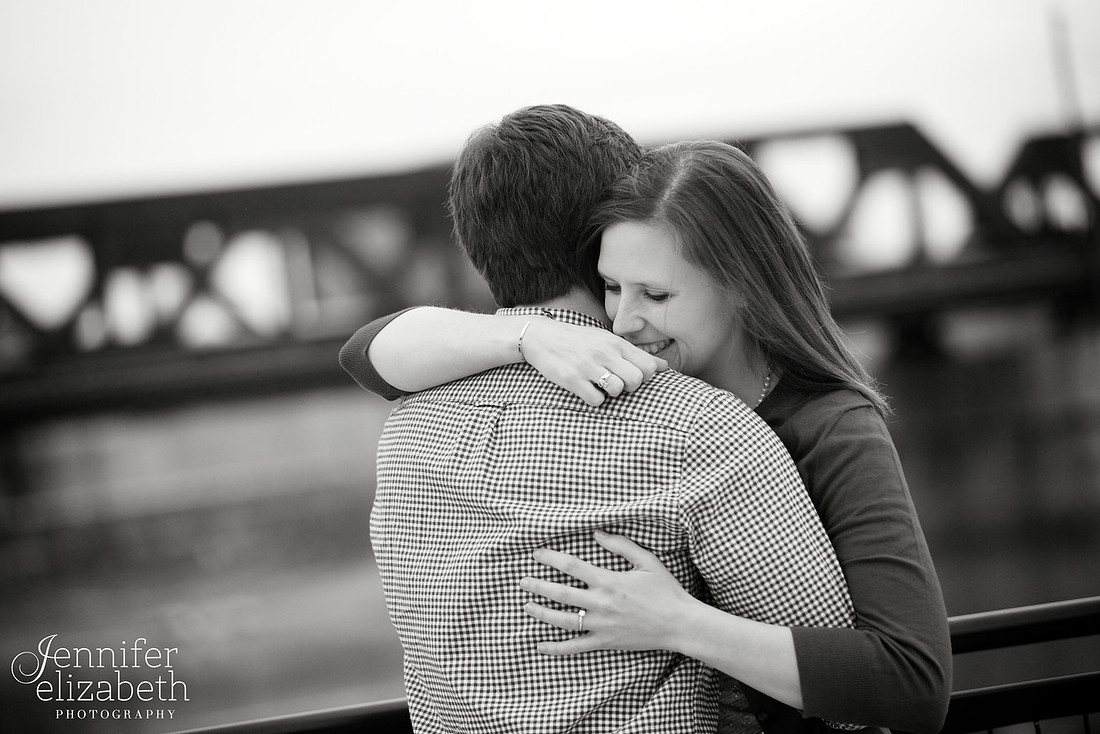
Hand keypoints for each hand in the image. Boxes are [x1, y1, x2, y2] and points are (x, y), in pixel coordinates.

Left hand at [520, 530, 696, 655]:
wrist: (679, 623)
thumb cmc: (665, 590)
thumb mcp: (646, 561)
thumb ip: (621, 545)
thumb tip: (597, 534)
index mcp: (608, 581)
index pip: (571, 566)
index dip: (551, 558)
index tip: (537, 554)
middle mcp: (600, 603)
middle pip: (560, 594)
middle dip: (538, 586)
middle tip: (522, 581)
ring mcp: (601, 625)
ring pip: (563, 620)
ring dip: (542, 613)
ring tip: (526, 606)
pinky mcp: (605, 642)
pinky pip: (575, 647)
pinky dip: (556, 648)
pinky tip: (540, 646)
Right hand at [522, 319, 667, 405]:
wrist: (542, 336)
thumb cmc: (580, 341)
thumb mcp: (608, 341)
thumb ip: (635, 354)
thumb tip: (665, 367)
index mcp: (615, 343)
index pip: (648, 366)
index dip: (645, 377)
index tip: (631, 375)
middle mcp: (604, 352)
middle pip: (636, 380)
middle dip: (631, 387)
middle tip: (618, 384)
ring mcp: (588, 366)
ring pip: (617, 390)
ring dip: (611, 393)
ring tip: (601, 386)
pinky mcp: (572, 379)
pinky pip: (596, 400)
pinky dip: (594, 399)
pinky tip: (587, 390)